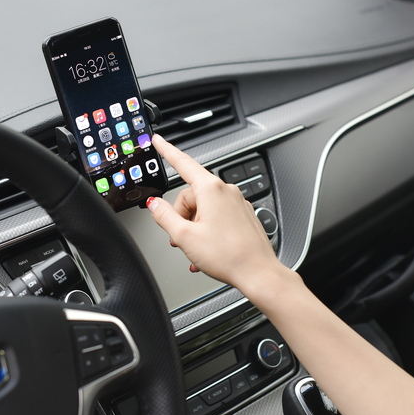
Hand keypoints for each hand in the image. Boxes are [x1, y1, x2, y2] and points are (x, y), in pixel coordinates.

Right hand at [147, 135, 288, 297]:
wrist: (258, 273)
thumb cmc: (228, 255)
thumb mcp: (185, 236)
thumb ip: (164, 216)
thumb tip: (155, 204)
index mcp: (211, 190)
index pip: (183, 163)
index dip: (167, 152)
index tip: (159, 141)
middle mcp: (226, 192)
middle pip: (191, 195)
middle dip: (181, 216)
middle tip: (180, 238)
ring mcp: (237, 204)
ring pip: (204, 209)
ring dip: (194, 228)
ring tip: (195, 250)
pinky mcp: (243, 216)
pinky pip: (217, 218)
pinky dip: (207, 233)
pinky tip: (206, 252)